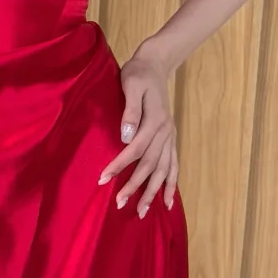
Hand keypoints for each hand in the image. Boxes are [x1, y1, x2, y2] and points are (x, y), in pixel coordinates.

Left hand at [98, 51, 178, 215]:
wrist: (154, 65)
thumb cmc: (137, 74)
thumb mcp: (130, 85)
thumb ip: (130, 110)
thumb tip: (126, 136)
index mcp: (154, 121)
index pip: (135, 149)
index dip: (120, 166)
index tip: (103, 179)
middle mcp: (165, 132)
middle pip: (150, 166)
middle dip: (135, 187)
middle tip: (119, 205)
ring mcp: (170, 137)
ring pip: (163, 170)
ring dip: (153, 192)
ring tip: (142, 212)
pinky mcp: (170, 138)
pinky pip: (174, 166)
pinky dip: (172, 184)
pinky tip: (168, 202)